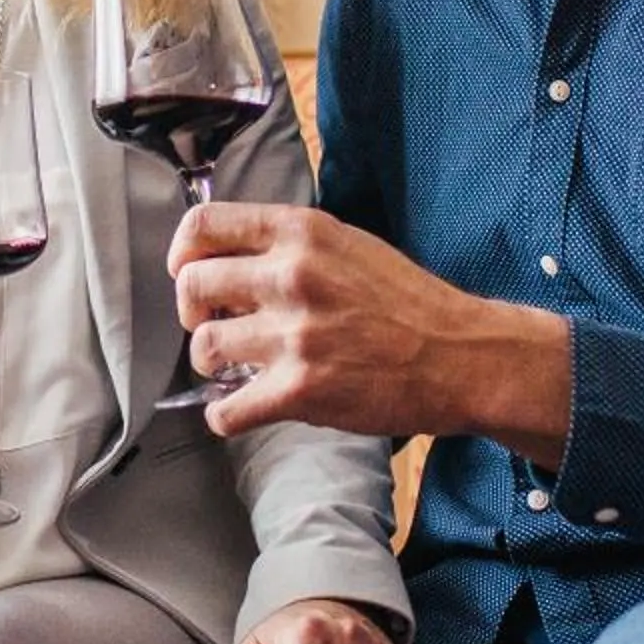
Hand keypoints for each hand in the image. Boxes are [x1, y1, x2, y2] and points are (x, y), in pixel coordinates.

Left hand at [169, 202, 570, 457]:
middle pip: (192, 285)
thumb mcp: (347, 245)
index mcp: (301, 233)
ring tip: (234, 370)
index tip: (187, 273)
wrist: (460, 356)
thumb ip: (289, 245)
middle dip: (191, 311)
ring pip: (204, 347)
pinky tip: (239, 411)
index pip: (203, 226)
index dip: (182, 253)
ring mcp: (294, 335)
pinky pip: (225, 410)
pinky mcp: (300, 390)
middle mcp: (291, 276)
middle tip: (214, 325)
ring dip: (210, 364)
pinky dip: (224, 417)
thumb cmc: (407, 301)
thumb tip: (229, 258)